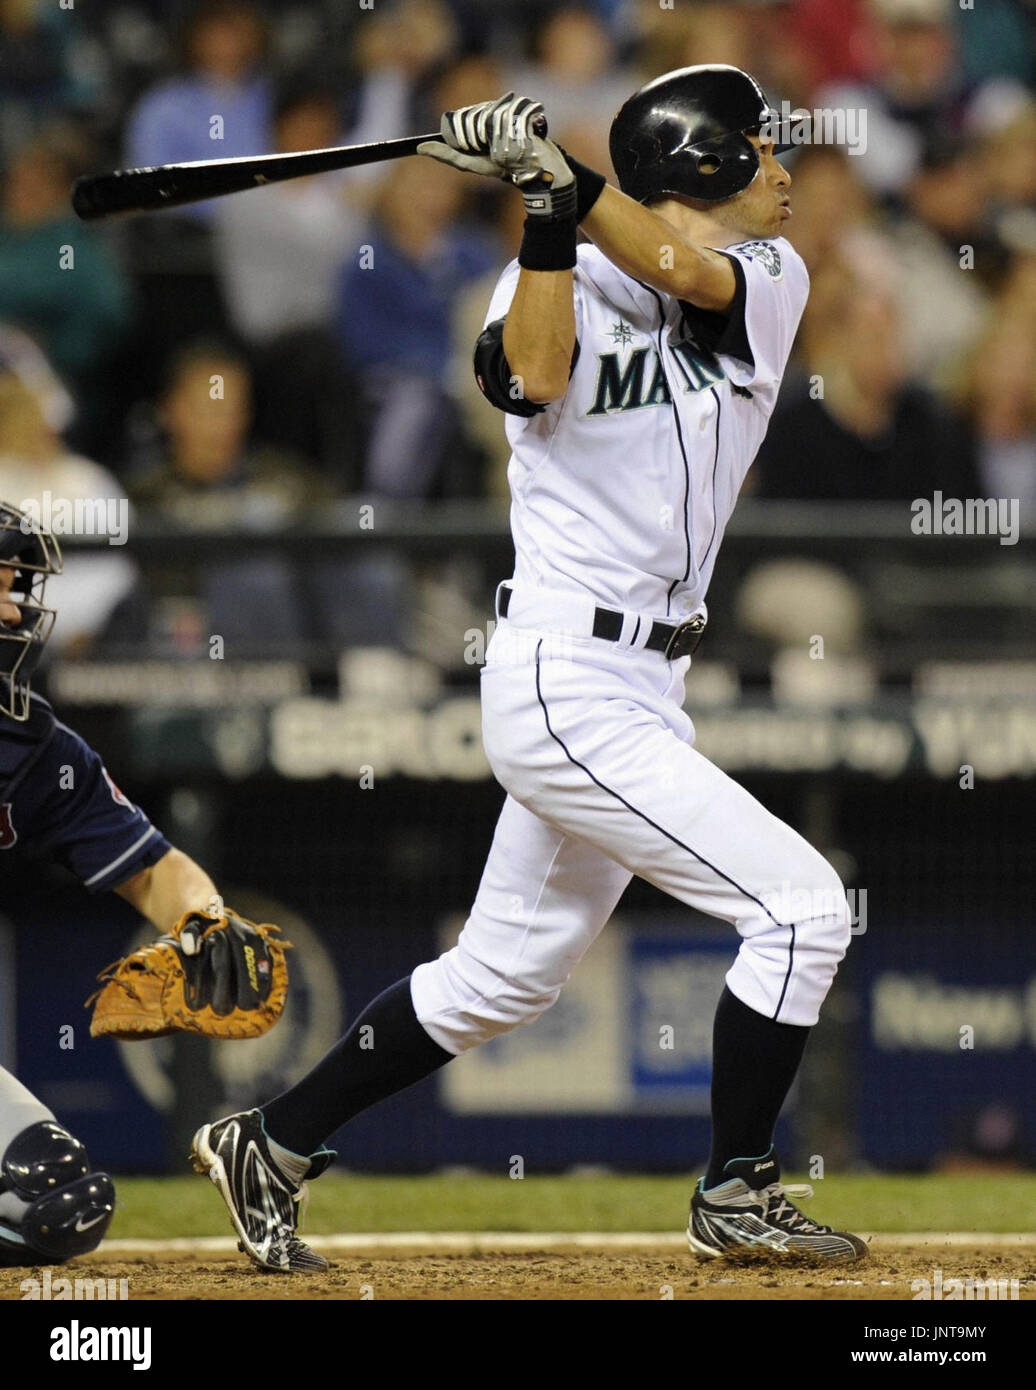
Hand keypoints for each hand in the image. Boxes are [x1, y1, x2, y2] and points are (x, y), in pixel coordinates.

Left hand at [417, 91, 546, 179]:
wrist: (534, 169)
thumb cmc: (503, 166)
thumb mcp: (471, 162)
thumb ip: (447, 155)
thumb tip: (419, 148)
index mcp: (482, 113)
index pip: (464, 117)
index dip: (465, 135)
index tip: (474, 148)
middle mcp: (497, 105)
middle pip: (476, 116)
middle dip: (479, 139)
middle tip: (492, 151)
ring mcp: (512, 105)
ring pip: (491, 119)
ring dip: (496, 141)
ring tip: (507, 149)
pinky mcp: (526, 109)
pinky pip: (508, 122)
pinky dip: (509, 139)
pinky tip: (517, 145)